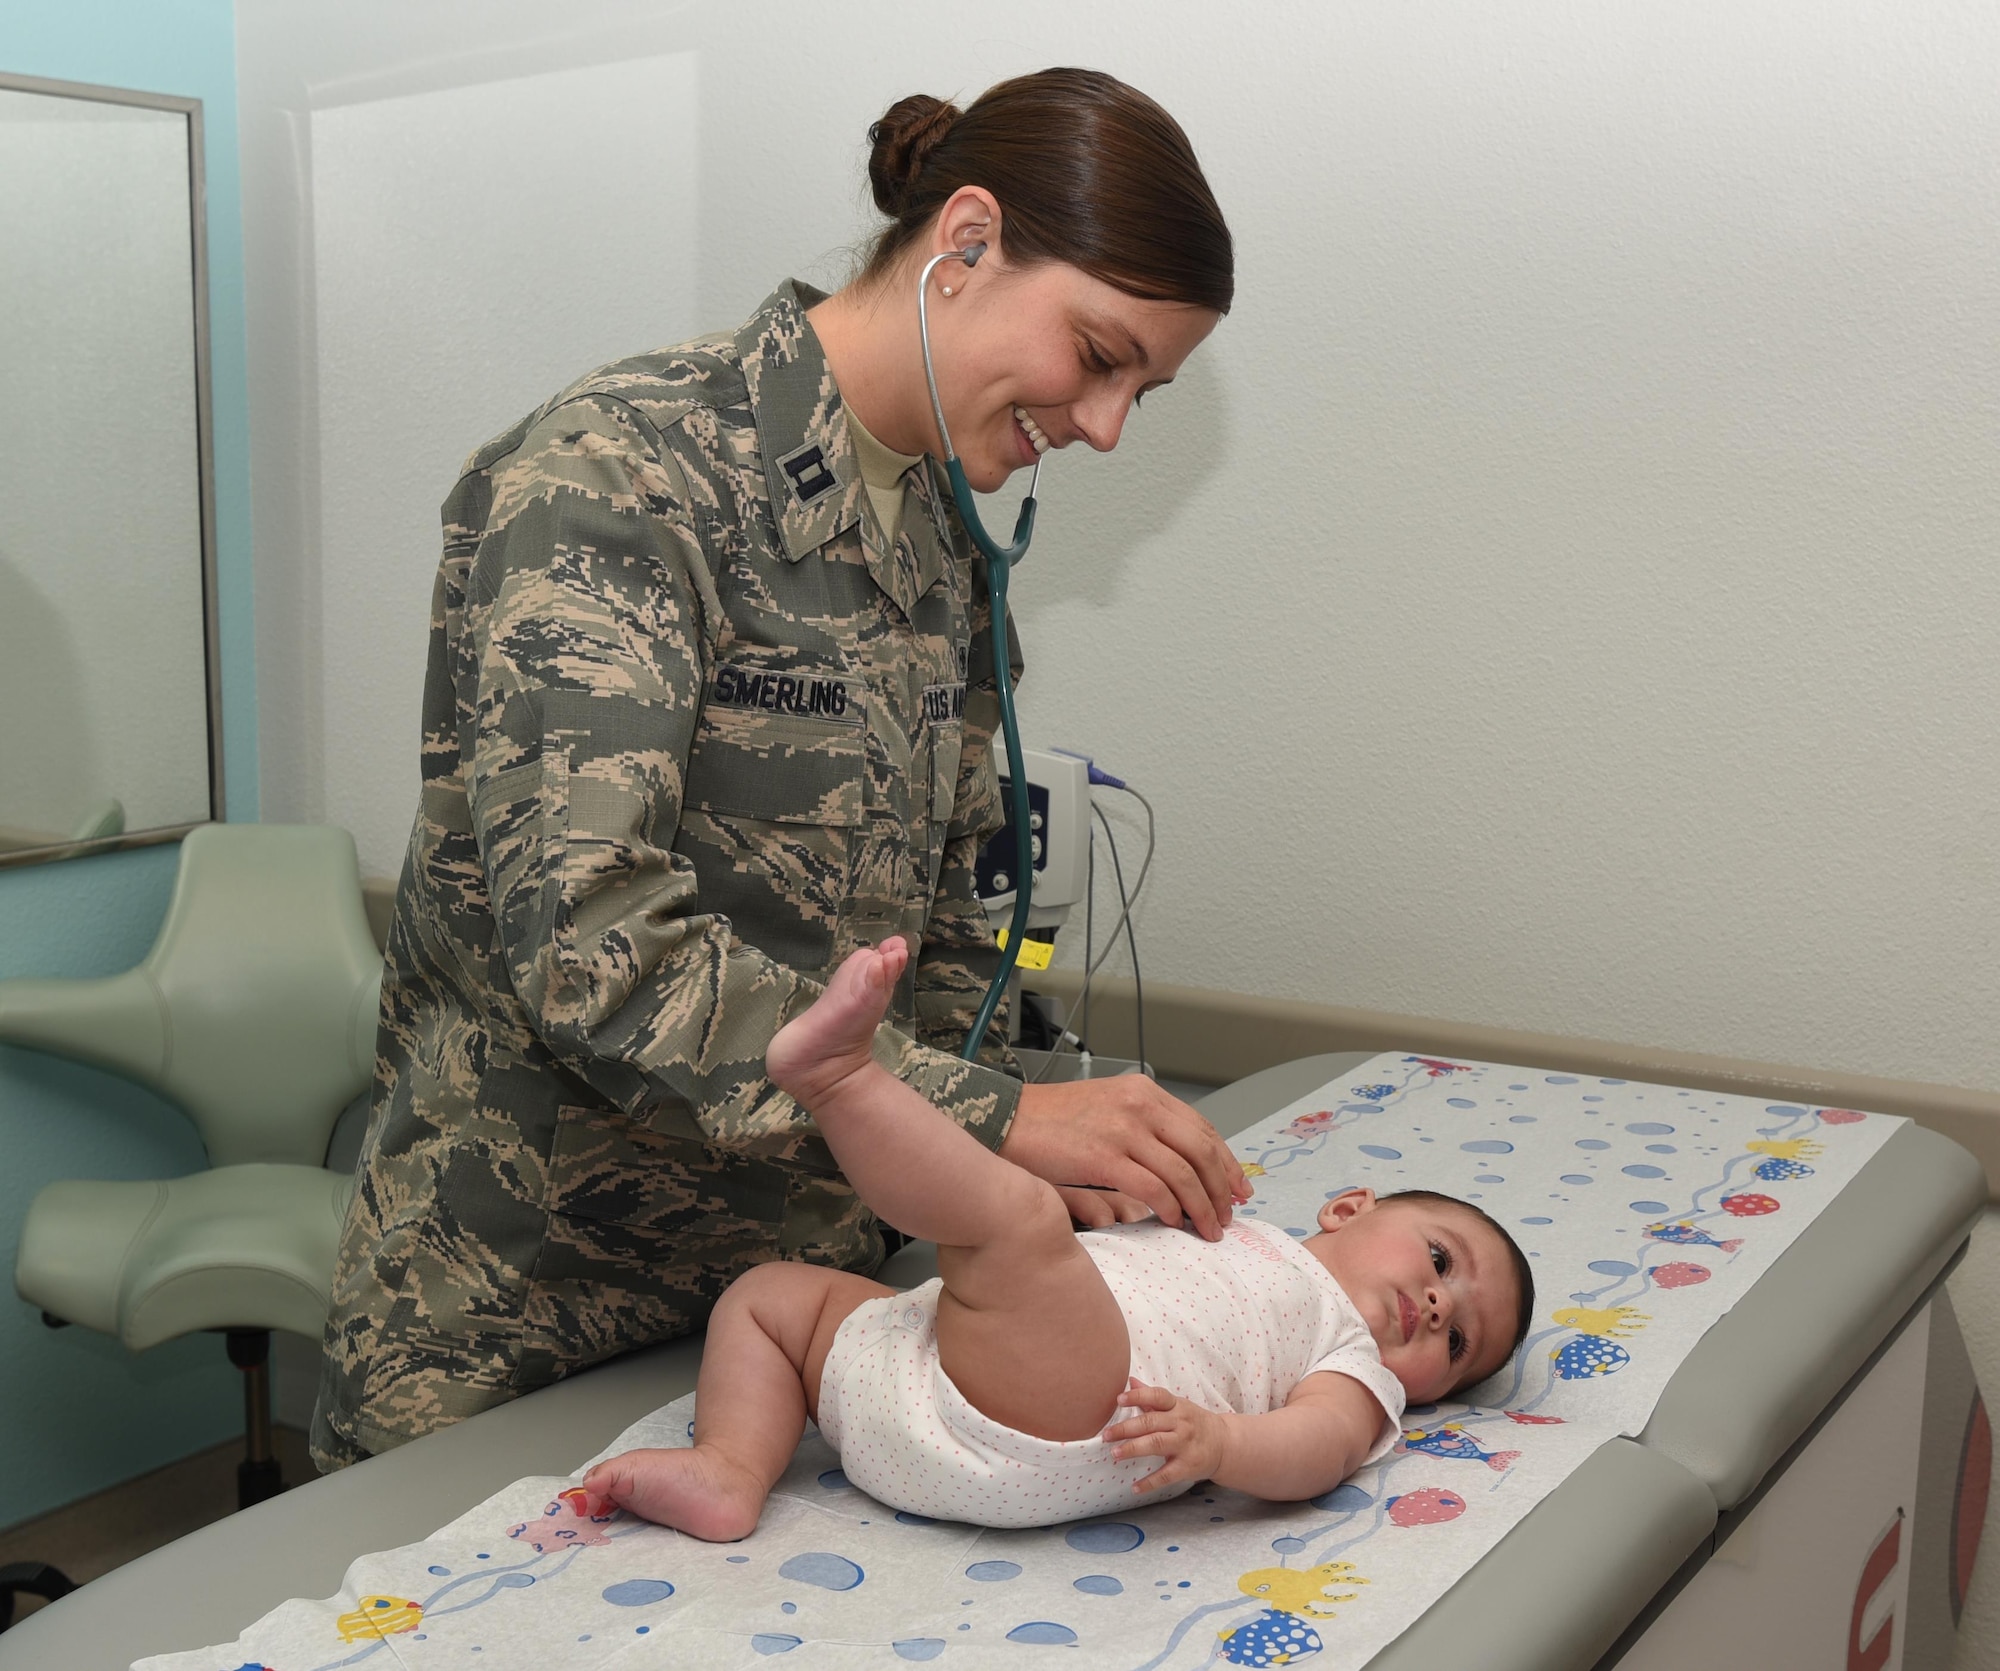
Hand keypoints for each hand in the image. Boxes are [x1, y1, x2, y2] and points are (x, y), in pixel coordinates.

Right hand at [1000, 1078, 1250, 1239]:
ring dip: (1202, 1206)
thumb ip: (1143, 1137)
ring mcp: (1123, 1130)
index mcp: (1144, 1092)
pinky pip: (1153, 1189)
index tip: (1238, 1188)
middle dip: (1221, 1188)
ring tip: (1208, 1228)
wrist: (1006, 1120)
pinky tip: (1174, 1222)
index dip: (1226, 1162)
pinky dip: (1171, 1209)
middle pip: (1200, 1151)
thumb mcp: (1107, 1112)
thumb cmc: (1052, 1122)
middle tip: (1229, 1215)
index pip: (1201, 1128)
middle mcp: (1139, 1105)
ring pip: (1183, 1173)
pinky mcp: (1104, 1156)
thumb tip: (1176, 1179)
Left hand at [1104, 1379, 1226, 1494]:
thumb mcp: (1177, 1406)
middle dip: (1126, 1428)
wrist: (1224, 1444)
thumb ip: (1152, 1396)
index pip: (1157, 1396)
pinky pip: (1166, 1475)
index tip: (1119, 1399)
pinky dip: (1150, 1482)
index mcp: (1177, 1406)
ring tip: (1114, 1453)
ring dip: (1133, 1449)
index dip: (1138, 1396)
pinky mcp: (1188, 1466)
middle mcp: (1181, 1423)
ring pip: (1156, 1444)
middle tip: (1106, 1434)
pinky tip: (1135, 1487)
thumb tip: (1130, 1381)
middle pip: (1151, 1422)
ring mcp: (1185, 1445)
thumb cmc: (1194, 1422)